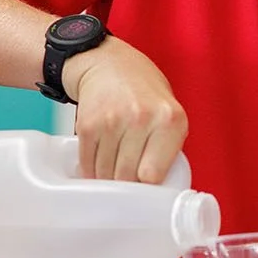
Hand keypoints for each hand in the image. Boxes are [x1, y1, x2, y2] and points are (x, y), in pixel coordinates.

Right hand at [66, 39, 187, 182]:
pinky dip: (92, 170)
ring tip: (115, 167)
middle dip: (127, 185)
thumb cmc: (145, 95)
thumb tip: (157, 192)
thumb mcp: (170, 115)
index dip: (148, 188)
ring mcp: (112, 121)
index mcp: (170, 120)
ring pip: (105, 174)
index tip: (146, 190)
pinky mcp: (88, 125)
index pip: (153, 176)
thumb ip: (168, 150)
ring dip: (108, 178)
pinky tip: (100, 160)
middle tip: (129, 180)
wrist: (109, 65)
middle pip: (127, 178)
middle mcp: (141, 119)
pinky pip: (87, 164)